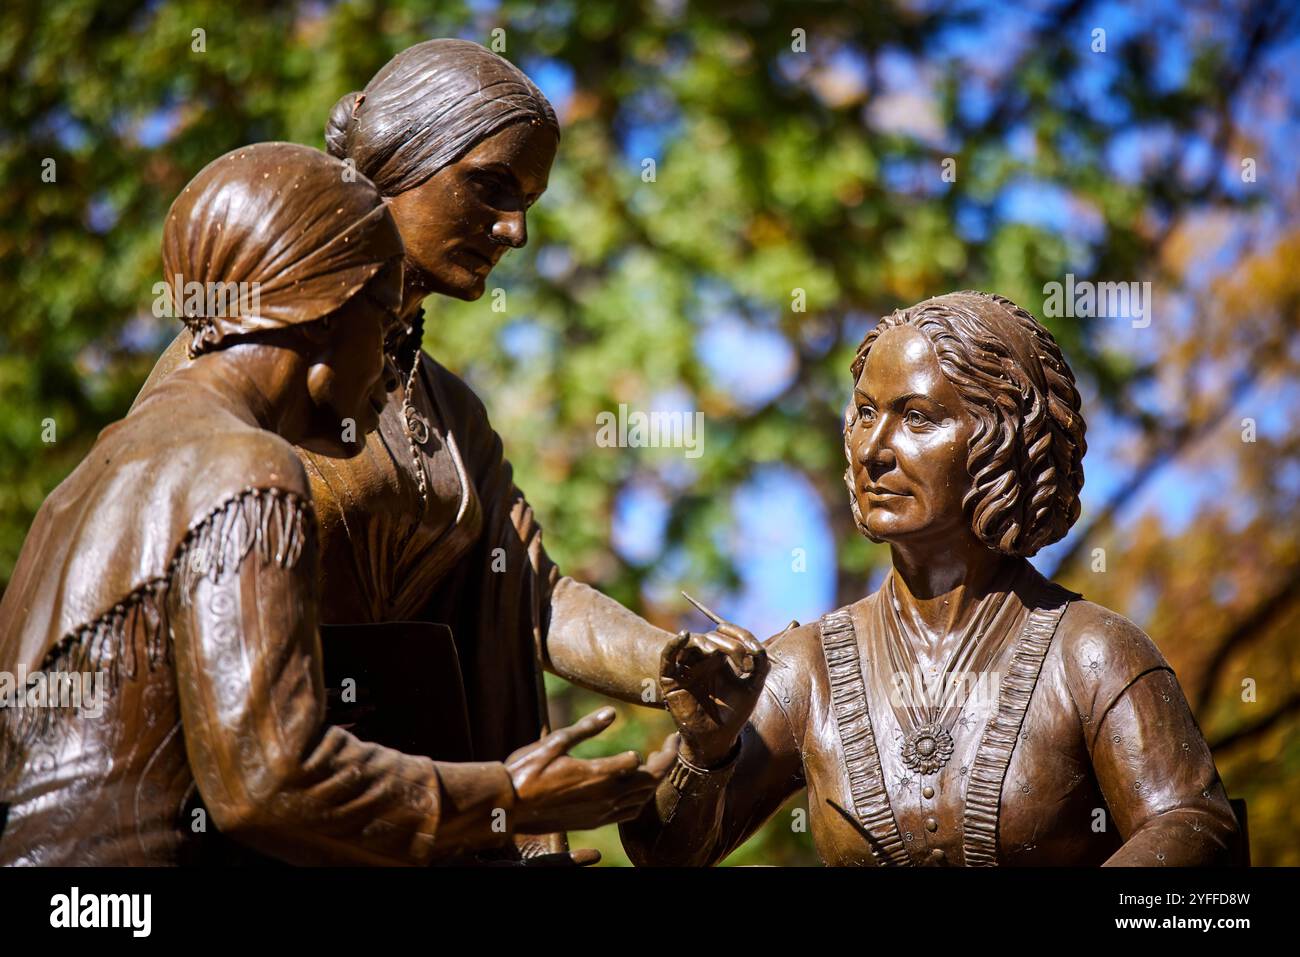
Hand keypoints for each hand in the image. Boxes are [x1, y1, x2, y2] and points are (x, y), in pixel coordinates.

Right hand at [505, 707, 678, 833]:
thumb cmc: (526, 771)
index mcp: (598, 775)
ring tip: (656, 763)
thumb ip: (586, 729)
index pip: (644, 765)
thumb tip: (612, 713)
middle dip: (665, 764)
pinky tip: (634, 787)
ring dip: (654, 782)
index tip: (669, 735)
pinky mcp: (592, 823)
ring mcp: (600, 814)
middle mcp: (605, 798)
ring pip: (641, 802)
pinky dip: (640, 799)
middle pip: (650, 784)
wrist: (506, 808)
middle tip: (670, 745)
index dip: (662, 750)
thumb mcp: (555, 742)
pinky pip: (628, 814)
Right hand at [659, 623, 767, 766]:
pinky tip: (684, 636)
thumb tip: (757, 647)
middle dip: (727, 644)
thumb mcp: (752, 687)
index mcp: (720, 660)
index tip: (753, 650)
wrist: (716, 738)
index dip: (739, 635)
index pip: (726, 636)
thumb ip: (759, 665)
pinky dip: (673, 644)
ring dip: (703, 642)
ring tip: (716, 652)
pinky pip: (668, 656)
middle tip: (741, 658)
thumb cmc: (734, 714)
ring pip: (690, 643)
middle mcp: (702, 661)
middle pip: (710, 638)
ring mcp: (686, 668)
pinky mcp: (671, 679)